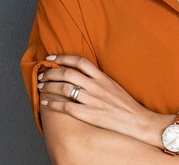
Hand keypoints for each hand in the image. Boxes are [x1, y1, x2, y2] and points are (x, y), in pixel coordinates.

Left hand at [37, 54, 166, 144]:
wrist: (138, 121)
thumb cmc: (127, 105)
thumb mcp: (114, 86)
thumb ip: (99, 79)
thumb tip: (84, 75)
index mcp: (103, 77)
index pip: (80, 61)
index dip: (63, 57)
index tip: (51, 58)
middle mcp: (96, 86)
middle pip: (68, 73)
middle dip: (51, 72)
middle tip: (42, 74)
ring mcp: (92, 100)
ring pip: (64, 88)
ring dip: (49, 86)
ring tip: (41, 87)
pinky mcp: (89, 114)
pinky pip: (67, 107)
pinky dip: (53, 104)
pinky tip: (46, 103)